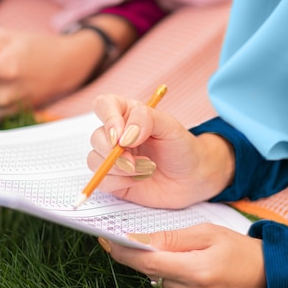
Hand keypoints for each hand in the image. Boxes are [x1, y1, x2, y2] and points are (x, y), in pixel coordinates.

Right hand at [88, 94, 235, 208]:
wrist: (192, 178)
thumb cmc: (181, 147)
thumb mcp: (170, 126)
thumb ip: (146, 120)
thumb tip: (123, 136)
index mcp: (128, 114)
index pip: (104, 105)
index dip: (108, 119)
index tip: (120, 137)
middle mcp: (117, 134)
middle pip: (96, 137)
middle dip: (113, 153)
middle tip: (134, 162)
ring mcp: (112, 157)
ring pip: (94, 160)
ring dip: (120, 169)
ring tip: (147, 169)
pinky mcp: (113, 179)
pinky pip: (102, 181)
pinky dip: (120, 182)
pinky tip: (139, 179)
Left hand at [98, 223, 265, 287]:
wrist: (266, 277)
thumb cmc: (238, 250)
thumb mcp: (207, 233)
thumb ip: (172, 238)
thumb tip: (139, 239)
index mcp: (198, 271)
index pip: (149, 263)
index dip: (125, 252)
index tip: (107, 239)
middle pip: (151, 273)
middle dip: (142, 254)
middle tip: (137, 238)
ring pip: (157, 282)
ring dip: (160, 267)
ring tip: (184, 255)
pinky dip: (170, 278)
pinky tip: (189, 270)